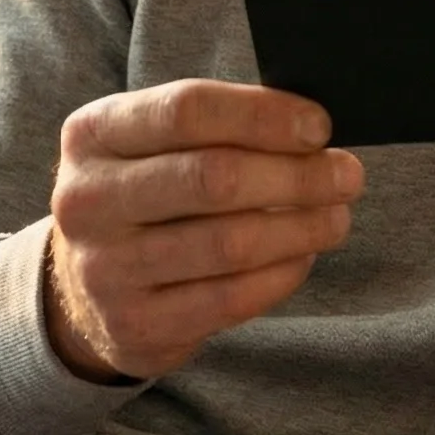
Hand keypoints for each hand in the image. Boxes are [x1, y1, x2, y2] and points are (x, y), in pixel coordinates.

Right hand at [45, 77, 361, 380]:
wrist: (87, 282)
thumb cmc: (148, 192)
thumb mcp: (155, 143)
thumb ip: (220, 125)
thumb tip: (312, 130)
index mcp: (94, 133)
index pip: (187, 110)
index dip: (264, 116)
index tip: (319, 127)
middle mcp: (87, 200)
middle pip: (215, 177)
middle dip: (297, 175)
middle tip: (347, 175)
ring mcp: (105, 269)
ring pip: (231, 243)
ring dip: (301, 227)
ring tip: (335, 216)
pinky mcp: (134, 325)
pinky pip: (231, 298)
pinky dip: (282, 274)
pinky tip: (303, 255)